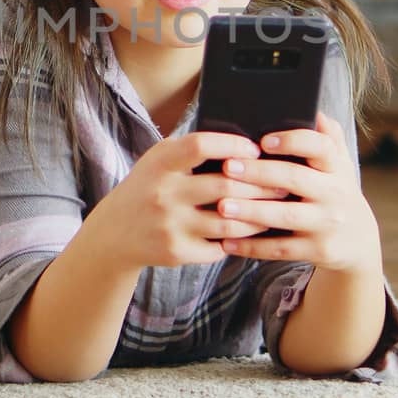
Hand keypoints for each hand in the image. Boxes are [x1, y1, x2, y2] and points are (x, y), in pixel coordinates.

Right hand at [89, 132, 293, 269]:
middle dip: (260, 184)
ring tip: (275, 208)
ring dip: (258, 216)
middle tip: (282, 182)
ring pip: (230, 222)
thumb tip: (243, 145)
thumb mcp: (158, 161)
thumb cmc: (147, 188)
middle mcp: (164, 194)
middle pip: (225, 185)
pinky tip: (253, 232)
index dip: (233, 146)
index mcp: (160, 164)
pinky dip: (240, 240)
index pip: (201, 146)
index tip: (256, 150)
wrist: (114, 233)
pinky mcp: (177, 252)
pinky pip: (220, 246)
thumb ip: (191, 150)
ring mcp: (171, 226)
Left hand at [214, 112, 382, 274]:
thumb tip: (312, 109)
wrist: (358, 242)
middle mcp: (335, 194)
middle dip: (259, 173)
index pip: (321, 147)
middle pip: (295, 179)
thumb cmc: (335, 192)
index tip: (263, 140)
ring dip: (251, 211)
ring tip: (221, 205)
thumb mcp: (339, 164)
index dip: (293, 141)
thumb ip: (327, 137)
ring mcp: (327, 224)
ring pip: (285, 216)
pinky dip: (252, 246)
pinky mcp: (318, 250)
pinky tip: (226, 241)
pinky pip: (280, 248)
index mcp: (337, 167)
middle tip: (228, 167)